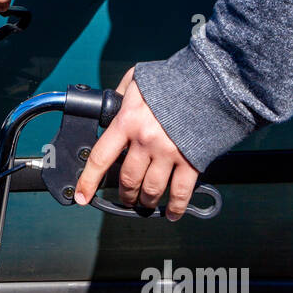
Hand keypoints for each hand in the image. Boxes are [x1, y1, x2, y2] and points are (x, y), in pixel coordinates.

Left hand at [74, 67, 199, 220]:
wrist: (211, 81)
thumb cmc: (174, 78)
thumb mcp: (137, 79)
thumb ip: (121, 95)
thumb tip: (111, 105)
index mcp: (128, 122)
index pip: (100, 158)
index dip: (88, 181)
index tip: (81, 196)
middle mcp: (145, 141)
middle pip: (127, 180)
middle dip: (125, 193)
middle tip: (126, 196)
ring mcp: (169, 153)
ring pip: (151, 190)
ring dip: (146, 201)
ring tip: (145, 203)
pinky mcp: (192, 161)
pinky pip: (180, 192)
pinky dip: (175, 207)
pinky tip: (172, 213)